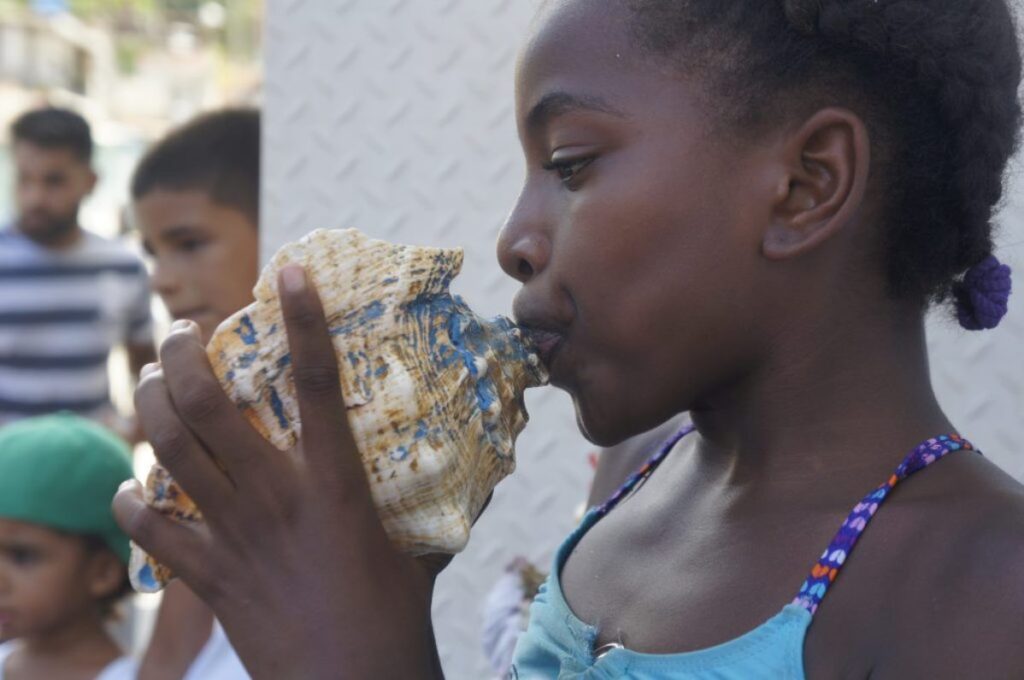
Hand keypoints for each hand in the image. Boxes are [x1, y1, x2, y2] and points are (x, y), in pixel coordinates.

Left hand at [113, 265, 442, 678]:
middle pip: (208, 408)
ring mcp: (234, 537)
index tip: (289, 272)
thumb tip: (473, 474)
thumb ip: (436, 506)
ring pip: (170, 454)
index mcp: (335, 485)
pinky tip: (134, 488)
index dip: (303, 320)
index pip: (319, 384)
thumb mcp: (421, 549)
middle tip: (184, 331)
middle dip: (182, 355)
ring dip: (150, 407)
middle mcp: (275, 499)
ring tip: (151, 380)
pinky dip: (133, 503)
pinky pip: (152, 533)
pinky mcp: (209, 578)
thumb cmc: (396, 618)